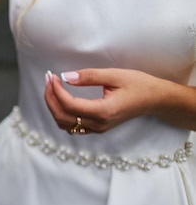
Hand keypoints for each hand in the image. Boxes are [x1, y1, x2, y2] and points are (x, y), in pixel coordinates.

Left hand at [44, 68, 169, 132]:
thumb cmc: (138, 85)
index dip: (56, 91)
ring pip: (64, 124)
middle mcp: (99, 124)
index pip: (69, 105)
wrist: (155, 99)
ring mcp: (97, 129)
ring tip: (52, 87)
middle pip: (62, 117)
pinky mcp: (97, 128)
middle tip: (48, 79)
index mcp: (103, 112)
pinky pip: (72, 126)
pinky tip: (60, 98)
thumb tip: (66, 76)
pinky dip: (61, 113)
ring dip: (53, 106)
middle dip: (50, 98)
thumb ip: (89, 77)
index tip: (52, 76)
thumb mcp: (115, 75)